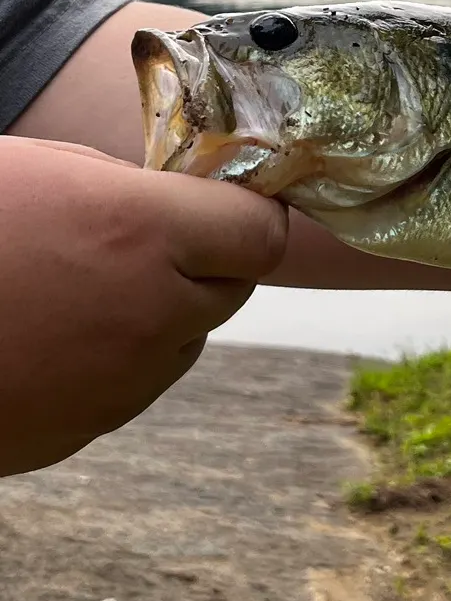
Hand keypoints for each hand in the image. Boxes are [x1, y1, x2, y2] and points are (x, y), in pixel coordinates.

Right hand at [0, 137, 288, 476]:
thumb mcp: (38, 168)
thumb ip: (124, 187)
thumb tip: (178, 201)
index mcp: (142, 232)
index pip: (263, 233)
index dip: (248, 215)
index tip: (230, 204)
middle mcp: (150, 313)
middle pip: (232, 287)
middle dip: (203, 261)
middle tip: (137, 239)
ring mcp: (118, 383)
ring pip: (184, 341)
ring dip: (158, 314)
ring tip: (70, 286)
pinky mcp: (80, 432)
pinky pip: (130, 386)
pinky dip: (108, 361)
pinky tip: (41, 336)